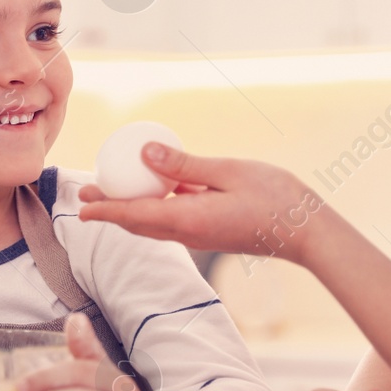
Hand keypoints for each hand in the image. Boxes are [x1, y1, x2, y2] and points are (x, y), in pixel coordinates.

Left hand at [78, 143, 326, 266]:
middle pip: (138, 223)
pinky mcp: (211, 232)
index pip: (135, 215)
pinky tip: (159, 189)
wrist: (307, 231)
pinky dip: (156, 207)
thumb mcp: (228, 171)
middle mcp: (189, 234)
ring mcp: (200, 236)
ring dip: (130, 210)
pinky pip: (174, 221)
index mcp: (189, 220)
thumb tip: (145, 153)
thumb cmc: (275, 198)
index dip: (106, 210)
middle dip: (110, 211)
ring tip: (113, 192)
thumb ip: (186, 165)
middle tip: (87, 196)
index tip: (83, 208)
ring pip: (155, 225)